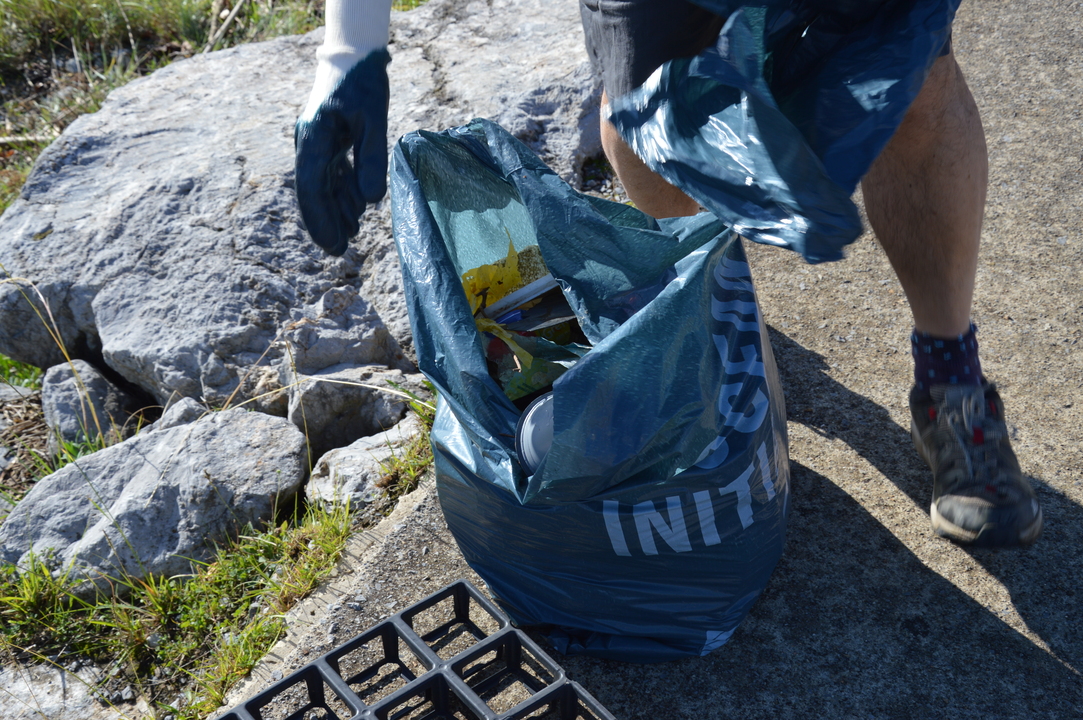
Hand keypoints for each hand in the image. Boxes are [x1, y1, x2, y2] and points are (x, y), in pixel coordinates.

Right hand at [294, 49, 390, 255]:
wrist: (355, 55)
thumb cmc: (364, 84)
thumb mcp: (374, 120)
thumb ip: (370, 160)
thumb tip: (371, 201)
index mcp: (314, 138)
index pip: (312, 187)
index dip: (321, 219)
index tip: (333, 244)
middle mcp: (310, 143)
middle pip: (313, 192)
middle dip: (325, 223)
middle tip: (339, 251)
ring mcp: (317, 143)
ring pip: (322, 185)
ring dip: (336, 211)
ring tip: (352, 235)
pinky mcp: (328, 141)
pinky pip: (332, 174)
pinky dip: (343, 193)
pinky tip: (357, 211)